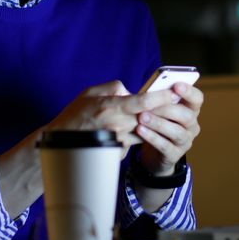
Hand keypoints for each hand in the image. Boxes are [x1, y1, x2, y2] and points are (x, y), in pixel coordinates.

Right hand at [45, 81, 175, 152]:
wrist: (62, 142)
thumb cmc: (76, 115)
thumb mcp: (91, 92)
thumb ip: (114, 88)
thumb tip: (131, 90)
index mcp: (112, 107)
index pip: (143, 101)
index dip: (162, 97)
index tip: (175, 92)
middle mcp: (118, 125)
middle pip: (150, 117)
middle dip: (164, 110)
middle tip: (176, 103)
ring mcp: (120, 140)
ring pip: (146, 131)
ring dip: (153, 124)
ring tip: (157, 117)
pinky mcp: (119, 151)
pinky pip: (134, 141)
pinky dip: (136, 135)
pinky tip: (129, 131)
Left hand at [135, 83, 203, 174]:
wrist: (154, 152)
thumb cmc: (156, 123)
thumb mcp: (157, 109)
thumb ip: (154, 98)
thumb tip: (140, 89)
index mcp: (190, 110)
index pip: (197, 99)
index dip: (189, 91)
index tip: (176, 85)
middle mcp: (192, 125)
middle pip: (187, 115)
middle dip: (167, 109)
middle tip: (149, 105)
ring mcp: (185, 141)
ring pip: (176, 132)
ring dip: (158, 123)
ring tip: (142, 117)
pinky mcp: (175, 155)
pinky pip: (165, 146)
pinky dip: (152, 137)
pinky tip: (140, 130)